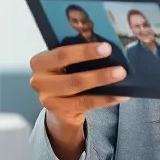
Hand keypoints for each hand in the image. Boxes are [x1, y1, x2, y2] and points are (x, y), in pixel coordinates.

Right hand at [29, 42, 129, 159]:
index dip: (84, 51)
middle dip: (97, 73)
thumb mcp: (66, 64)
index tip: (107, 48)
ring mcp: (47, 98)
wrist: (59, 105)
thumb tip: (107, 48)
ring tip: (120, 78)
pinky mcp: (58, 111)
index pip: (61, 54)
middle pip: (71, 77)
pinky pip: (84, 104)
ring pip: (78, 91)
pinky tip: (120, 95)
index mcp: (40, 61)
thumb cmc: (67, 75)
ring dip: (102, 84)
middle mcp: (39, 80)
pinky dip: (105, 99)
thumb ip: (79, 56)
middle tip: (120, 69)